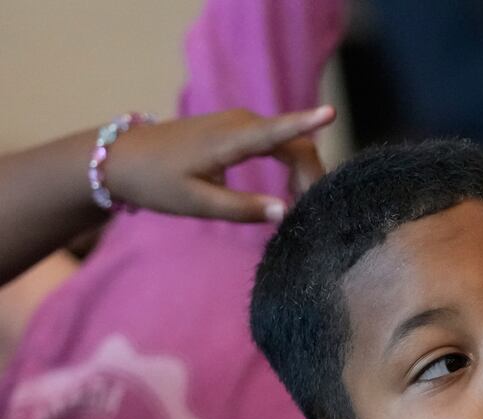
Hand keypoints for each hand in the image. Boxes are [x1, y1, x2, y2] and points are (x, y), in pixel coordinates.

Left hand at [99, 106, 335, 221]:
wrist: (122, 158)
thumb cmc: (156, 182)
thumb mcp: (197, 204)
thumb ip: (242, 209)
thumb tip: (286, 212)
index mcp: (230, 140)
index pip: (277, 131)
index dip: (306, 123)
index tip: (332, 113)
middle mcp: (240, 123)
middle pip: (295, 144)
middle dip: (312, 175)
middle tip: (313, 211)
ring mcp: (239, 123)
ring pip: (288, 143)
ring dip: (302, 172)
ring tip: (301, 204)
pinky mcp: (236, 129)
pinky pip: (276, 142)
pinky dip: (289, 165)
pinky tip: (287, 190)